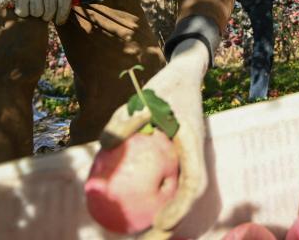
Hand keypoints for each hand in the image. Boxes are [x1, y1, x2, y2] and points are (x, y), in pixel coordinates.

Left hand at [99, 40, 208, 239]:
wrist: (184, 75)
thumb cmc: (164, 86)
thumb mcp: (142, 97)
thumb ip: (123, 120)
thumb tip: (105, 146)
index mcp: (192, 142)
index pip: (193, 182)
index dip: (180, 206)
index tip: (162, 222)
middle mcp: (193, 155)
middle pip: (186, 197)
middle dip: (171, 225)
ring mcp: (187, 157)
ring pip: (179, 192)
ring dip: (164, 216)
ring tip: (140, 234)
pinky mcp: (178, 157)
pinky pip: (169, 181)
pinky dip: (155, 198)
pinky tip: (132, 207)